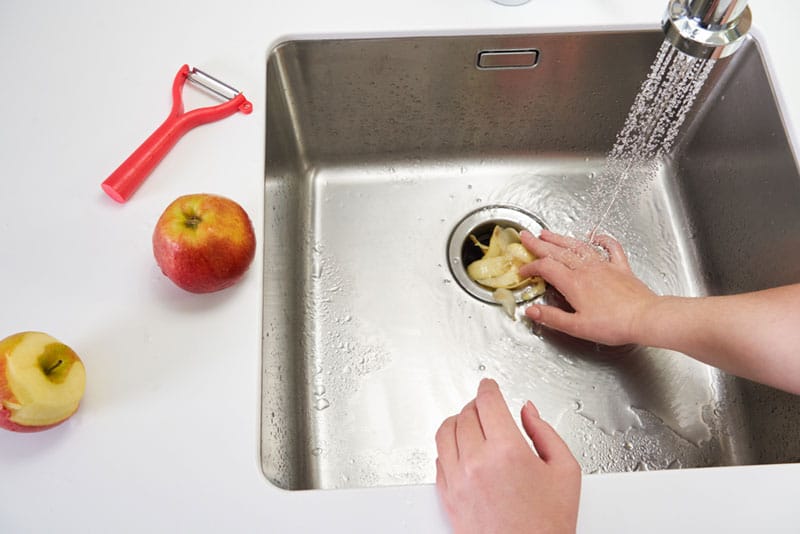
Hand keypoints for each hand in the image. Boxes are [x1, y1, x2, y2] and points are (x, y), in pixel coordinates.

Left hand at [435, 379, 580, 533]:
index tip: (489, 385)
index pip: (488, 402)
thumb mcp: (565, 471)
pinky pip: (439, 458)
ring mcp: (458, 479)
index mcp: (507, 451)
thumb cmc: (547, 525)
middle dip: (477, 405)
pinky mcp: (447, 496)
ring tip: (470, 422)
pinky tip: (460, 448)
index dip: (488, 387)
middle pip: (466, 414)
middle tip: (486, 406)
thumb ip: (546, 432)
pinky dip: (448, 446)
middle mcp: (477, 462)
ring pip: (445, 432)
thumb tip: (528, 411)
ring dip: (457, 421)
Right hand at [519, 229, 657, 345]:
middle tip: (526, 236)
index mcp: (574, 283)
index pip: (546, 268)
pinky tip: (595, 235)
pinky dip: (602, 239)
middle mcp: (587, 270)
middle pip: (558, 252)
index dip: (531, 268)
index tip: (523, 271)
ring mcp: (604, 266)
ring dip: (561, 238)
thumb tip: (531, 311)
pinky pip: (611, 248)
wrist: (645, 318)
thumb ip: (551, 317)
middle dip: (539, 243)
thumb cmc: (613, 325)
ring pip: (578, 246)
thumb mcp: (576, 327)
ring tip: (548, 233)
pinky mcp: (621, 268)